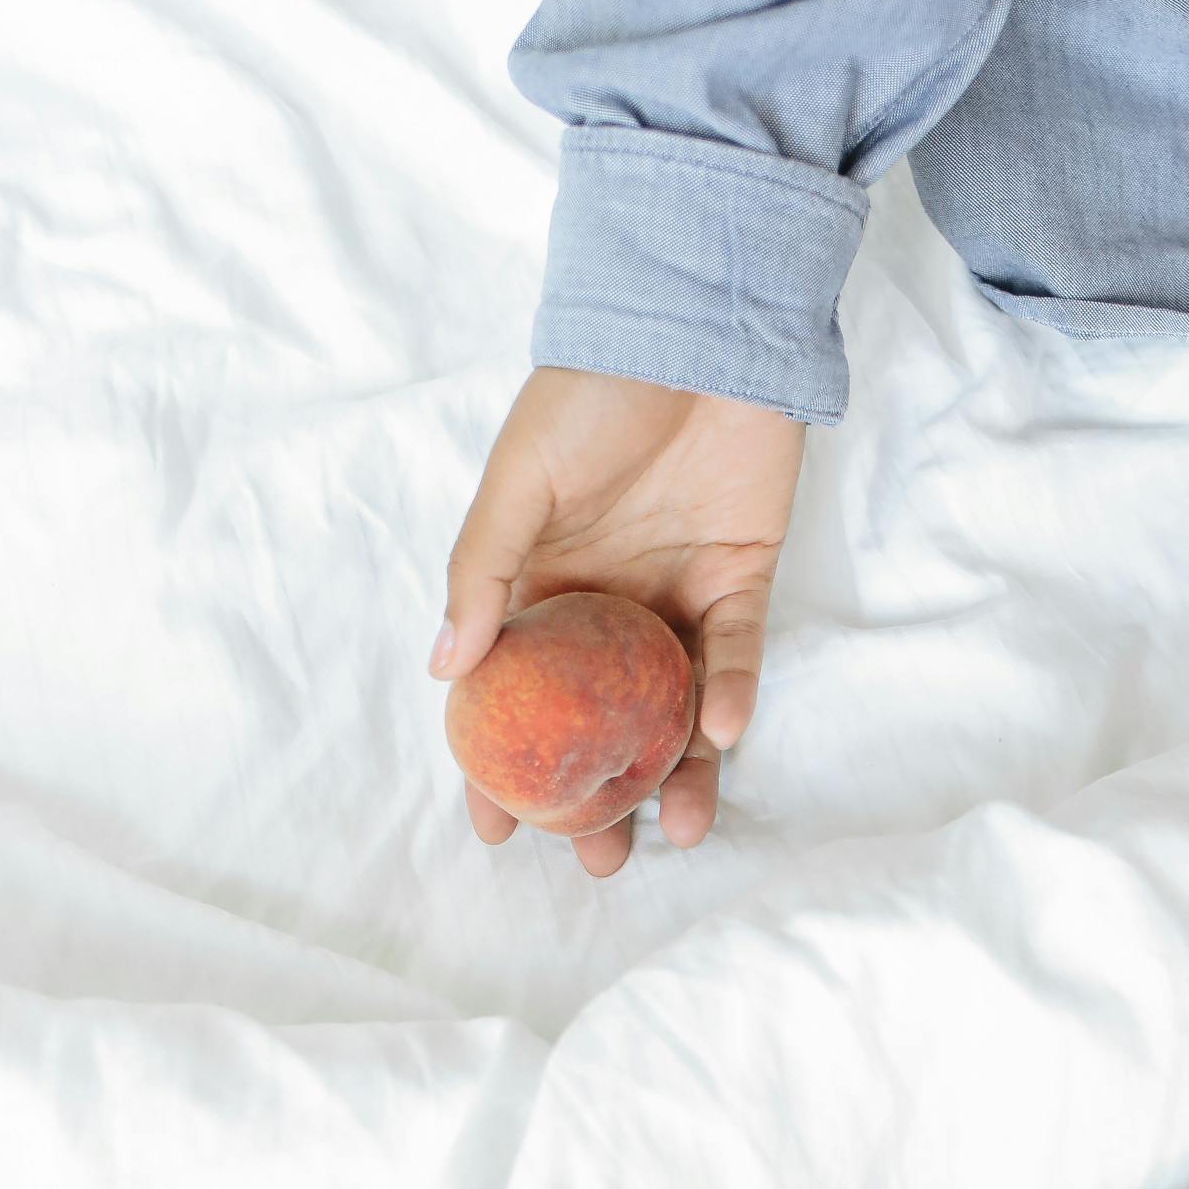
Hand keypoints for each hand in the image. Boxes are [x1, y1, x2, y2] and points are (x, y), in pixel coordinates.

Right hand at [433, 367, 805, 874]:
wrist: (692, 325)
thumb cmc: (589, 392)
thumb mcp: (520, 478)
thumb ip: (483, 571)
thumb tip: (444, 668)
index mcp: (539, 589)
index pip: (516, 696)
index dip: (503, 764)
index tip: (500, 830)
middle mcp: (608, 607)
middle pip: (602, 723)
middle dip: (599, 799)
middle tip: (599, 863)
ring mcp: (677, 598)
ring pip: (677, 709)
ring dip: (678, 773)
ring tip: (674, 830)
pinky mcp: (744, 579)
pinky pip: (739, 655)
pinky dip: (734, 696)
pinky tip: (720, 736)